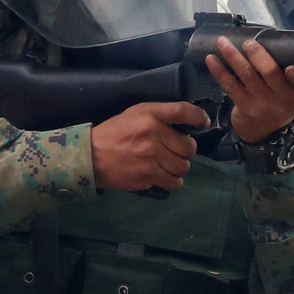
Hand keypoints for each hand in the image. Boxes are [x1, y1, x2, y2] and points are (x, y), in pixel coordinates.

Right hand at [91, 102, 208, 192]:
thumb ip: (160, 115)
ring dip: (178, 167)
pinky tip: (163, 175)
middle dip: (185, 150)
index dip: (198, 117)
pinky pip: (175, 182)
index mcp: (149, 115)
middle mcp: (152, 134)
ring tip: (167, 164)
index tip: (203, 123)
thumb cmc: (116, 133)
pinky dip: (172, 181)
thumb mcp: (136, 114)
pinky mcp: (147, 175)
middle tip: (173, 150)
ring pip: (184, 166)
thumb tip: (191, 122)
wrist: (90, 156)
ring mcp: (151, 157)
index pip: (183, 111)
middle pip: (189, 147)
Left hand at [206, 37, 293, 143]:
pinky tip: (211, 59)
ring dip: (234, 56)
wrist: (264, 129)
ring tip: (223, 42)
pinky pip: (230, 86)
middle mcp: (283, 99)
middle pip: (271, 74)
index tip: (291, 67)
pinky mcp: (244, 107)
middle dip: (259, 55)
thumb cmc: (281, 98)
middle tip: (249, 43)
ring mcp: (263, 104)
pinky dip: (219, 71)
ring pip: (248, 76)